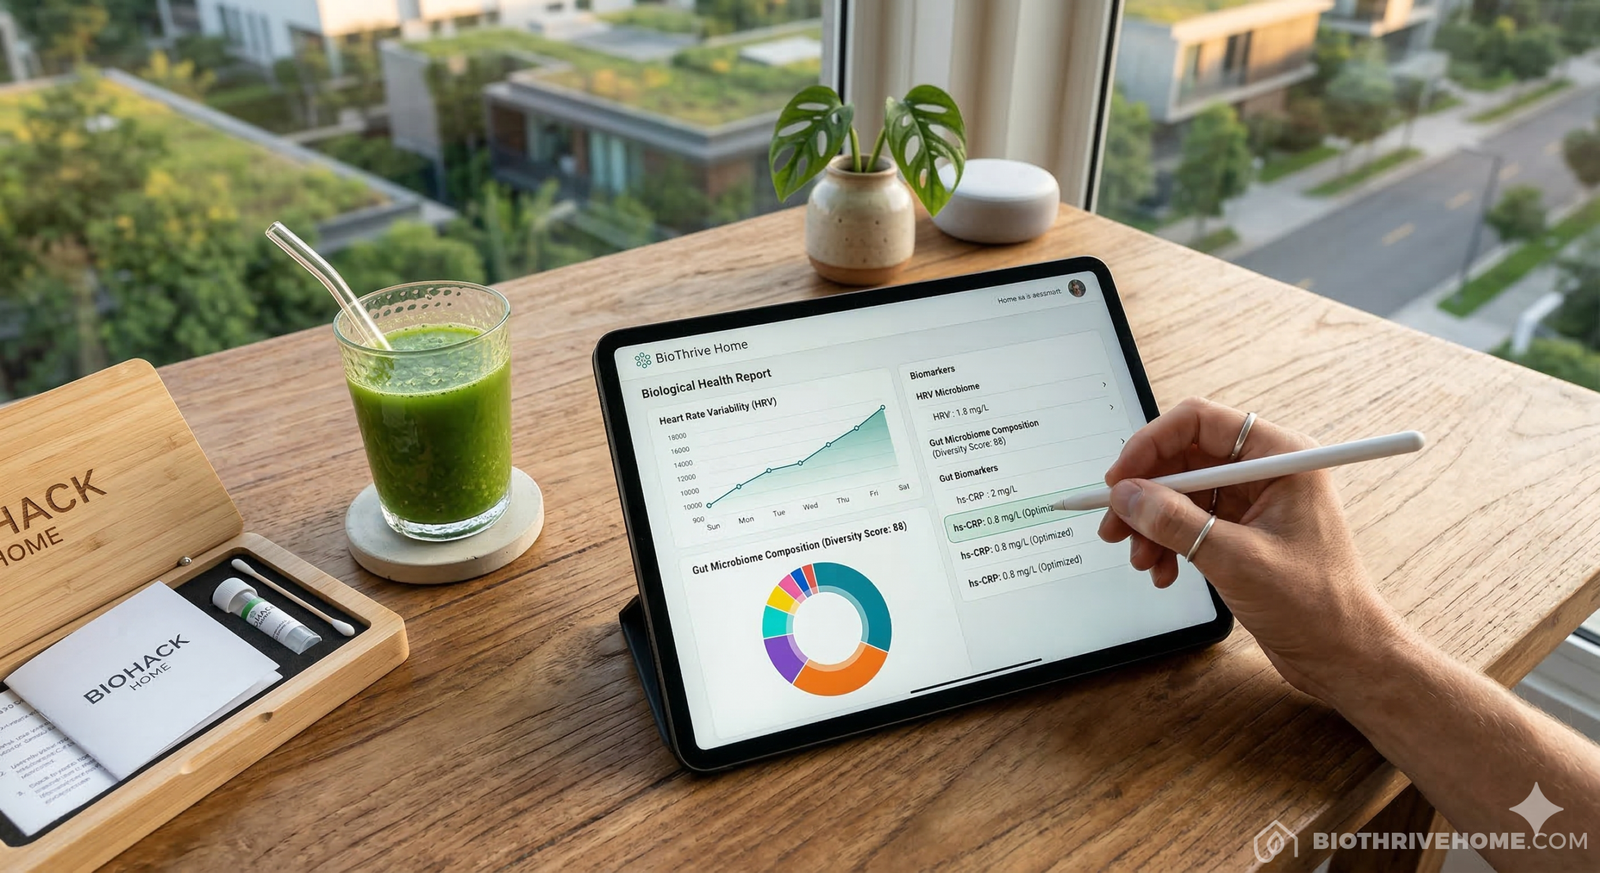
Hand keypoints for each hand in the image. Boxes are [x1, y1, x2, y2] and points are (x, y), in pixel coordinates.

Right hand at [1097, 398, 1412, 702]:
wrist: (1342, 655)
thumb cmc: (1317, 606)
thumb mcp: (1236, 559)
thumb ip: (1177, 522)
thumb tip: (1128, 496)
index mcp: (1280, 457)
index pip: (1200, 422)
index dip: (1152, 444)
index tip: (1120, 478)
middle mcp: (1266, 472)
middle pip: (1185, 458)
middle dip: (1146, 493)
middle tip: (1115, 523)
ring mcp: (1254, 502)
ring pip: (1181, 493)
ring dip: (1153, 525)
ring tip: (1143, 560)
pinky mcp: (1243, 532)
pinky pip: (1190, 523)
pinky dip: (1169, 544)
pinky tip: (1164, 571)